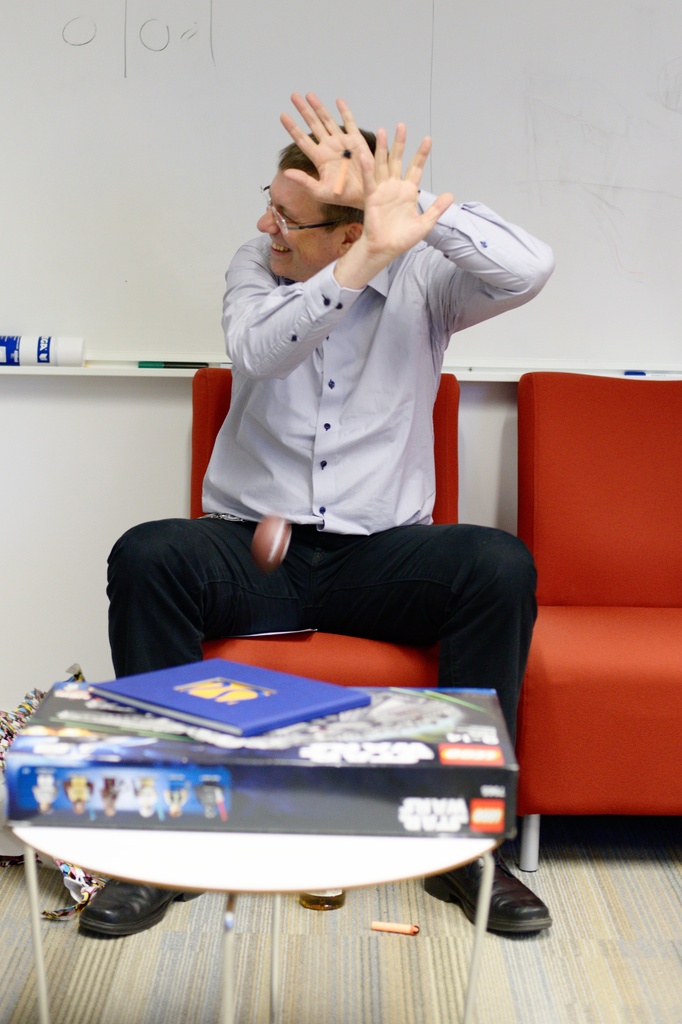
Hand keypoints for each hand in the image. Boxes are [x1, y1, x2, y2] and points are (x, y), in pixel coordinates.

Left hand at [279, 93, 370, 207]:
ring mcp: (342, 142)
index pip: (302, 139)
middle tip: (293, 96)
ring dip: (319, 107)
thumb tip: (286, 173)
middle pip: (313, 125)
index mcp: (319, 158)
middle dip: (303, 110)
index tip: (283, 115)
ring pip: (327, 120)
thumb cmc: (342, 196)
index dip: (292, 127)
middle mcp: (329, 147)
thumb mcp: (321, 192)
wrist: (364, 195)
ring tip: (309, 94)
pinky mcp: (356, 140)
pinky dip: (344, 111)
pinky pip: (349, 123)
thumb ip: (304, 181)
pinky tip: (338, 101)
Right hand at [334, 125, 453, 288]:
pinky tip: (365, 155)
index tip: (428, 139)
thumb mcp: (425, 223)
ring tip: (382, 131)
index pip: (416, 168)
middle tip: (402, 125)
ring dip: (382, 148)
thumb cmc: (403, 238)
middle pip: (398, 160)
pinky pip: (370, 181)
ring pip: (382, 165)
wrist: (386, 249)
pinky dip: (367, 168)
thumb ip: (436, 208)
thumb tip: (450, 195)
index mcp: (409, 191)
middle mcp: (395, 187)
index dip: (421, 154)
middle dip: (400, 143)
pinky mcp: (372, 198)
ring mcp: (383, 190)